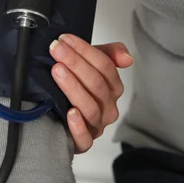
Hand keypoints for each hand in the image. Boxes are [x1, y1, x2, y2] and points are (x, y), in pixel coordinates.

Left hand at [50, 34, 132, 152]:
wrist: (56, 114)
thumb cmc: (74, 86)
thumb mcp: (89, 65)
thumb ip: (108, 54)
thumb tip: (127, 58)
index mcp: (113, 88)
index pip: (106, 67)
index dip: (85, 51)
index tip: (65, 39)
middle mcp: (108, 108)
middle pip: (96, 84)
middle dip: (75, 63)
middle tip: (56, 50)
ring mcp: (96, 126)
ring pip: (90, 108)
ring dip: (73, 87)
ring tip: (57, 71)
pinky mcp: (83, 143)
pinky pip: (84, 138)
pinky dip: (78, 126)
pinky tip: (69, 112)